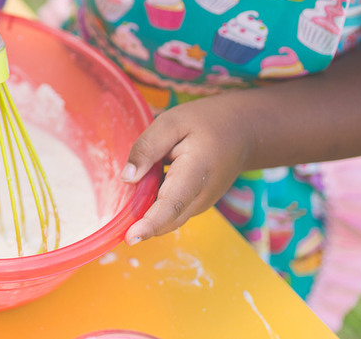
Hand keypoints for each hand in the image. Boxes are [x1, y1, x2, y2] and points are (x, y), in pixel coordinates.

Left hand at [119, 95, 252, 244]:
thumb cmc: (206, 123)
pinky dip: (155, 205)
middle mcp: (201, 197)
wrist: (242, 133)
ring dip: (147, 213)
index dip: (150, 223)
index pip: (172, 205)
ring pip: (167, 219)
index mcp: (196, 172)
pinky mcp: (196, 204)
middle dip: (141, 224)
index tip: (131, 238)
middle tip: (119, 218)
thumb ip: (148, 147)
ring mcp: (200, 204)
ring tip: (137, 189)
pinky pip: (171, 212)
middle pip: (167, 219)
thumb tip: (126, 178)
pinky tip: (148, 184)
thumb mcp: (172, 123)